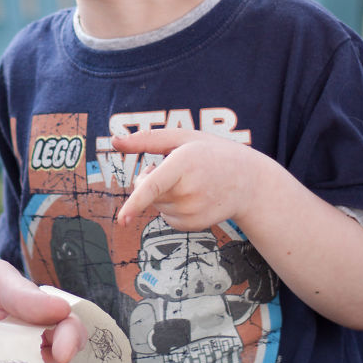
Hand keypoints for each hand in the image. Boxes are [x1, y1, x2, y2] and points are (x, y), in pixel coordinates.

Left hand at [113, 128, 261, 230]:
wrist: (248, 181)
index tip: (122, 220)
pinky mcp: (194, 225)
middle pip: (147, 193)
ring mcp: (193, 211)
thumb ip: (146, 139)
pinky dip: (172, 207)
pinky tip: (193, 196)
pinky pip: (167, 217)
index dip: (135, 203)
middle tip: (177, 168)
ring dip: (164, 194)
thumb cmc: (211, 153)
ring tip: (191, 181)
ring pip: (156, 206)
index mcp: (184, 164)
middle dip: (151, 180)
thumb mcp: (182, 138)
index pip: (154, 187)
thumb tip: (114, 141)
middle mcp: (189, 191)